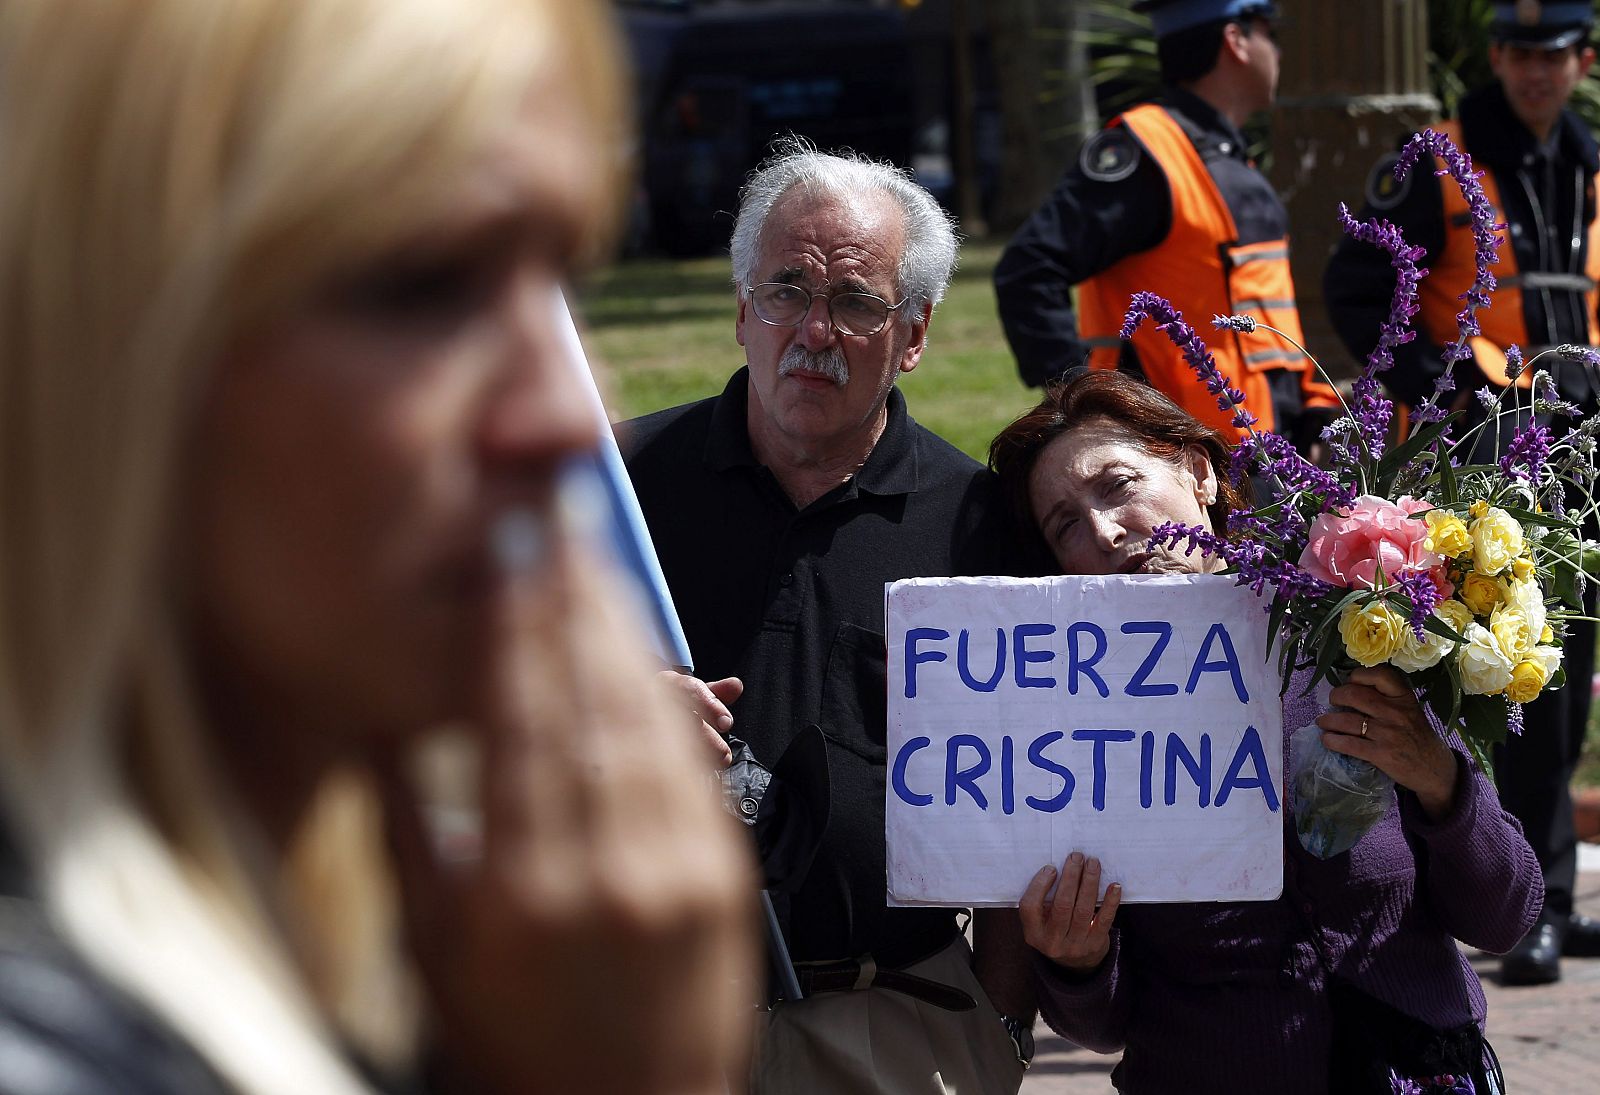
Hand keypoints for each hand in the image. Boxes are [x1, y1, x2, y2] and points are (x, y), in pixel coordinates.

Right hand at [375, 514, 757, 1094]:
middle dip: (570, 598)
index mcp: (519, 885)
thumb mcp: (434, 945)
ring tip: (591, 561)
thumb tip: (380, 721)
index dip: (512, 622)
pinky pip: (690, 764)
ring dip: (619, 631)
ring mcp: (678, 870)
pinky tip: (639, 649)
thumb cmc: (512, 1038)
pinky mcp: (728, 874)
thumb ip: (407, 830)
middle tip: (555, 517)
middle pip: (586, 699)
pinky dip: (664, 698)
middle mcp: (606, 868)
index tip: (506, 547)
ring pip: (644, 720)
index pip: (517, 719)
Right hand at [1018, 852, 1121, 972]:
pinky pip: (1104, 920)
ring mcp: (1075, 946)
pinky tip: (1114, 886)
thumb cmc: (1055, 930)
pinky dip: (1110, 902)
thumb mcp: (1040, 921)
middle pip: (1062, 905)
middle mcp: (1052, 942)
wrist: (1076, 963)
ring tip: (1093, 863)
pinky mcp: (1096, 945)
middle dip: (1070, 877)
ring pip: (1083, 909)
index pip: (1030, 907)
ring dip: (1089, 883)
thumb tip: (1057, 868)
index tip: (1051, 868)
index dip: (1039, 885)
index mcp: (1033, 934)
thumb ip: (1042, 900)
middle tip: (1076, 857)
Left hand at [1318, 665, 1457, 820]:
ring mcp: (1388, 733)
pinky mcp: (1381, 754)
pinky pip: (1348, 744)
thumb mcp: (1410, 710)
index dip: (1358, 676)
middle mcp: (1396, 712)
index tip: (1350, 682)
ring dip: (1327, 721)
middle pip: (1354, 695)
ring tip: (1323, 722)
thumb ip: (1388, 699)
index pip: (1379, 675)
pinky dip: (1332, 740)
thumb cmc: (1417, 736)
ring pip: (1346, 720)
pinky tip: (1327, 740)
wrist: (1435, 769)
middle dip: (1336, 696)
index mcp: (1404, 698)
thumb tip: (1350, 690)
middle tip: (1332, 702)